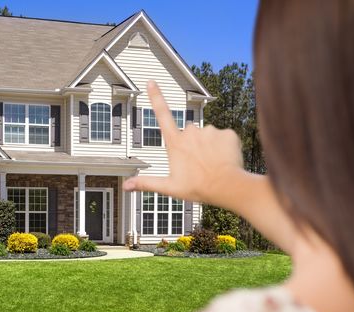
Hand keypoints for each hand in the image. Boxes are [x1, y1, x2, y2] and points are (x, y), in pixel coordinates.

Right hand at [122, 81, 244, 204]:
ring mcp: (210, 131)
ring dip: (210, 146)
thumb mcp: (169, 187)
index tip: (151, 82)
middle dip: (192, 143)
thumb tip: (125, 186)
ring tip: (212, 164)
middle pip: (189, 132)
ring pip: (208, 135)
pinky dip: (225, 147)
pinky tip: (225, 160)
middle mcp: (191, 132)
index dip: (156, 97)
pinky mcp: (227, 133)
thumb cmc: (197, 188)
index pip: (162, 115)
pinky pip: (225, 137)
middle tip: (198, 163)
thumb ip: (146, 183)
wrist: (228, 187)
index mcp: (175, 142)